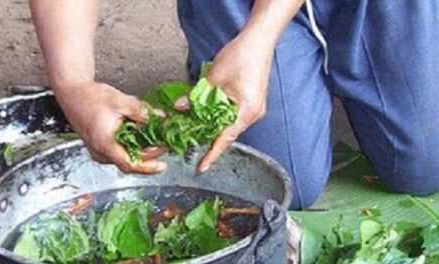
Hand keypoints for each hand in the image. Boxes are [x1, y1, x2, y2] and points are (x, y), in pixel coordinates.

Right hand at [53, 81, 166, 173]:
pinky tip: (140, 136)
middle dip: (149, 154)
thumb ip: (139, 111)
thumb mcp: (119, 101)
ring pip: (124, 156)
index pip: (129, 164)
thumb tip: (157, 117)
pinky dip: (131, 146)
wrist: (72, 93)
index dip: (148, 167)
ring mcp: (98, 151)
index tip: (162, 165)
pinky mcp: (99, 147)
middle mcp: (100, 151)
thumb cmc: (89, 97)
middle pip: (130, 161)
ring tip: (155, 139)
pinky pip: (118, 151)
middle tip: (165, 144)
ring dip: (141, 150)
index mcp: (105, 143)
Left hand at [197, 33, 273, 172]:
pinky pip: (232, 114)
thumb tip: (180, 108)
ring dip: (212, 125)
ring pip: (229, 123)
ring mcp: (254, 107)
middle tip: (188, 144)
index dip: (212, 154)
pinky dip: (219, 116)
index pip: (225, 138)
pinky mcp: (251, 100)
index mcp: (246, 111)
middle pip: (227, 133)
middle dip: (208, 139)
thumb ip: (197, 96)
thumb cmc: (241, 56)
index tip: (201, 167)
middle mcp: (253, 113)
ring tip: (193, 128)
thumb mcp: (214, 78)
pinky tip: (206, 113)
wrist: (258, 41)